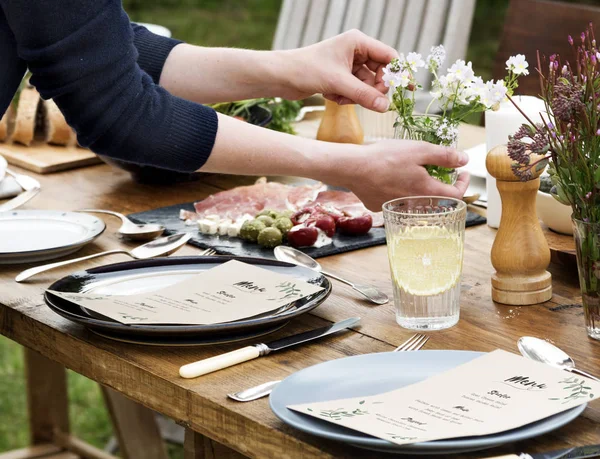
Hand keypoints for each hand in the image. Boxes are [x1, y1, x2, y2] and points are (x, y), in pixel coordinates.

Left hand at [284, 30, 397, 111]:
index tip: (407, 90)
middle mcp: (355, 52)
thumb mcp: (338, 84)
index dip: (399, 73)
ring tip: (339, 96)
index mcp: (358, 42)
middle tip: (367, 100)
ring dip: (356, 96)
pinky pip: (355, 92)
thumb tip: (386, 107)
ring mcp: (348, 66)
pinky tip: (331, 97)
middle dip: (372, 90)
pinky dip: (346, 98)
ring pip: (366, 86)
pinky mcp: (340, 78)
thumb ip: (364, 95)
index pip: (388, 56)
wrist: (281, 77)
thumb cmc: (307, 70)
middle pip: (380, 74)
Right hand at [332, 140, 469, 210]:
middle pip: (435, 199)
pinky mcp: (380, 207)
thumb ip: (444, 156)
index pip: (456, 195)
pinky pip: (395, 201)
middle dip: (439, 184)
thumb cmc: (385, 157)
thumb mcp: (420, 150)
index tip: (462, 173)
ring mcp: (396, 208)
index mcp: (427, 191)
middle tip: (435, 169)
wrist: (353, 168)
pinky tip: (389, 178)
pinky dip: (398, 191)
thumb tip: (464, 160)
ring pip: (414, 201)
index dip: (463, 183)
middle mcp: (414, 205)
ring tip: (411, 171)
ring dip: (418, 188)